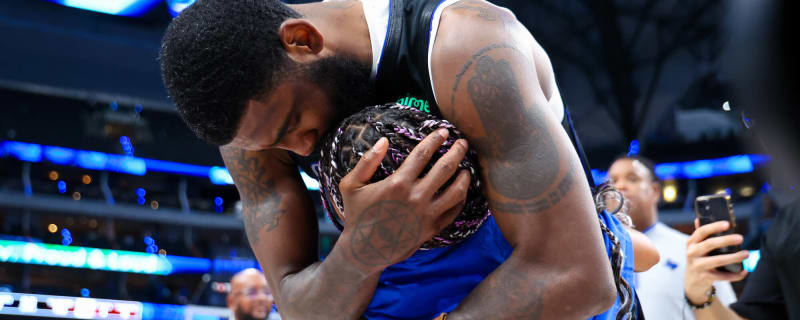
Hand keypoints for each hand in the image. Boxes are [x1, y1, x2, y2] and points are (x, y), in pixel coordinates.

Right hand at [339, 129, 470, 271]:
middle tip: (462, 143)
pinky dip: (461, 199)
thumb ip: (366, 161)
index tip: (443, 131)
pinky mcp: (432, 229)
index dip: (435, 140)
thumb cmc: (356, 215)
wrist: (364, 250)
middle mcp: (416, 197)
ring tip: (466, 168)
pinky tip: (461, 191)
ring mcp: (426, 214)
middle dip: (457, 152)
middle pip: (445, 168)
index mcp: (397, 183)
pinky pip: (453, 211)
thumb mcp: (351, 186)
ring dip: (464, 176)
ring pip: (456, 191)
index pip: (423, 154)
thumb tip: (383, 140)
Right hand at [684, 219, 748, 303]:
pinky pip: (723, 276)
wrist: (692, 282)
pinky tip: (745, 270)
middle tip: (741, 238)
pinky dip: (736, 275)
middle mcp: (692, 253)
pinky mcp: (704, 278)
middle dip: (726, 240)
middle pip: (710, 244)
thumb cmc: (698, 260)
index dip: (714, 227)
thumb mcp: (695, 247)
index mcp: (691, 243)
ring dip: (734, 257)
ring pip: (718, 260)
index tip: (727, 224)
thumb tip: (698, 218)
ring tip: (746, 254)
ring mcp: (697, 266)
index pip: (701, 232)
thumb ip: (699, 234)